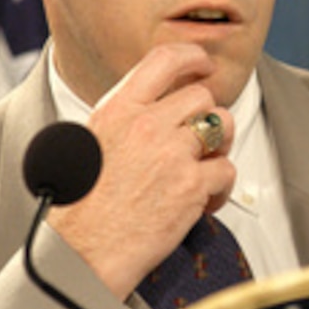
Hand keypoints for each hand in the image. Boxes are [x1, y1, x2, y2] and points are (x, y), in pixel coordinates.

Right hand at [46, 43, 235, 300]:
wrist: (81, 251)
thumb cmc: (81, 204)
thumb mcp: (93, 139)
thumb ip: (128, 115)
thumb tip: (160, 102)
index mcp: (119, 108)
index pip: (165, 59)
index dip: (193, 57)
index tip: (203, 65)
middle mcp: (146, 124)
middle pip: (202, 96)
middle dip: (206, 116)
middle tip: (199, 140)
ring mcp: (171, 153)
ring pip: (222, 127)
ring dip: (219, 146)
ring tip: (200, 169)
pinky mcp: (191, 186)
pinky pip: (227, 170)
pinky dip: (219, 188)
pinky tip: (199, 202)